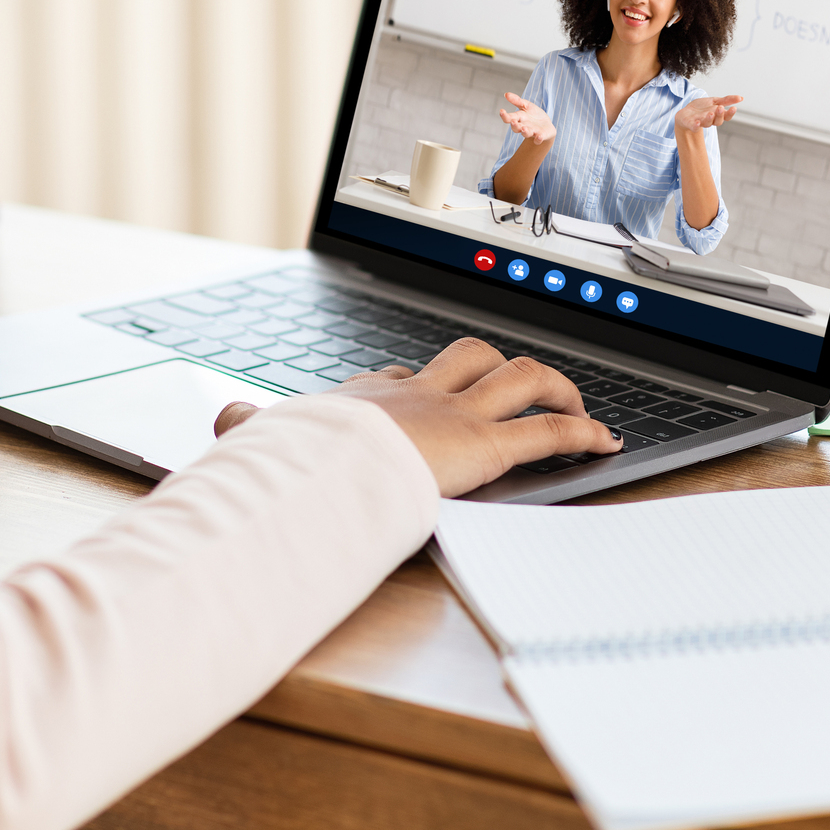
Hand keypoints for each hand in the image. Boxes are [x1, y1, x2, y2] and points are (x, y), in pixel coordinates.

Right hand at [213, 338, 620, 496]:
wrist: (319, 470)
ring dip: (554, 387)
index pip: (402, 376)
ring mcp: (455, 415)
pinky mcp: (485, 445)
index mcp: (364, 399)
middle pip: (470, 359)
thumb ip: (245, 429)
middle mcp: (415, 394)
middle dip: (499, 369)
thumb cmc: (290, 462)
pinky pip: (546, 430)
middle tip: (521, 386)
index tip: (430, 395)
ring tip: (576, 406)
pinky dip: (581, 433)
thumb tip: (225, 419)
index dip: (424, 383)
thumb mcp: (258, 439)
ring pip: (519, 378)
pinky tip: (603, 441)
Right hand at [500, 92, 556, 146]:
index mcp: (519, 118)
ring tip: (524, 128)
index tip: (501, 111)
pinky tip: (539, 136)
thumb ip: (517, 100)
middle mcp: (523, 126)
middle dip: (514, 125)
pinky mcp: (541, 136)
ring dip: (525, 132)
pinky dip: (538, 139)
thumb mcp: (526, 105)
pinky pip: (538, 139)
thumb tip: (506, 94)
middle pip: (516, 128)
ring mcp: (532, 132)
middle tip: (513, 122)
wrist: (546, 125)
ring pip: (526, 134)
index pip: (509, 118)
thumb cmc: (533, 114)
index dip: (505, 115)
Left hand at [674, 95, 743, 134]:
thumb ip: (727, 100)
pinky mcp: (691, 124)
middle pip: (718, 121)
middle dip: (720, 115)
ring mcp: (701, 123)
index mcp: (717, 115)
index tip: (734, 108)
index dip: (730, 113)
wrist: (686, 112)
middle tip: (720, 108)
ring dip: (709, 119)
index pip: (726, 117)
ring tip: (710, 113)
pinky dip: (695, 126)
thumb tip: (741, 98)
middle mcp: (710, 120)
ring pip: (707, 124)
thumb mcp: (715, 101)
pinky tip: (697, 122)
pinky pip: (694, 127)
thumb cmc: (702, 107)